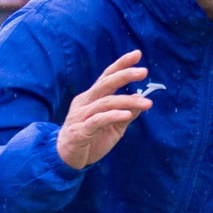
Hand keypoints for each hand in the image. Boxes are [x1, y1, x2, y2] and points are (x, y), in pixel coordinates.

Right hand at [55, 50, 153, 170]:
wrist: (66, 158)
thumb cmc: (90, 139)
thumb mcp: (114, 127)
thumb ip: (126, 113)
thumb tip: (143, 101)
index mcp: (91, 98)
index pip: (107, 77)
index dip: (121, 65)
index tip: (137, 54)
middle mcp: (85, 102)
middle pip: (105, 83)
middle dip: (124, 75)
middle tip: (143, 72)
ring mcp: (81, 115)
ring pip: (105, 102)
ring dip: (128, 101)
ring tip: (147, 103)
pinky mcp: (80, 131)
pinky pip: (98, 120)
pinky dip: (113, 116)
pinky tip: (127, 115)